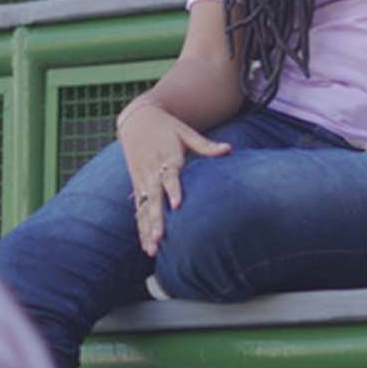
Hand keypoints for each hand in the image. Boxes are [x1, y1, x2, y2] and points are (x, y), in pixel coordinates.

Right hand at [116, 103, 230, 256]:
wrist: (139, 119)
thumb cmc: (168, 127)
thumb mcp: (186, 132)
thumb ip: (206, 145)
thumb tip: (229, 149)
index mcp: (167, 158)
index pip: (169, 176)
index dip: (173, 190)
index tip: (177, 204)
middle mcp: (152, 171)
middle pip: (154, 198)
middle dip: (156, 219)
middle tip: (160, 237)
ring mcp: (142, 180)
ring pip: (144, 208)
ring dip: (147, 229)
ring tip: (152, 249)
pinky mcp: (137, 186)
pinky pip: (139, 210)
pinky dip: (141, 228)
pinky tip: (146, 246)